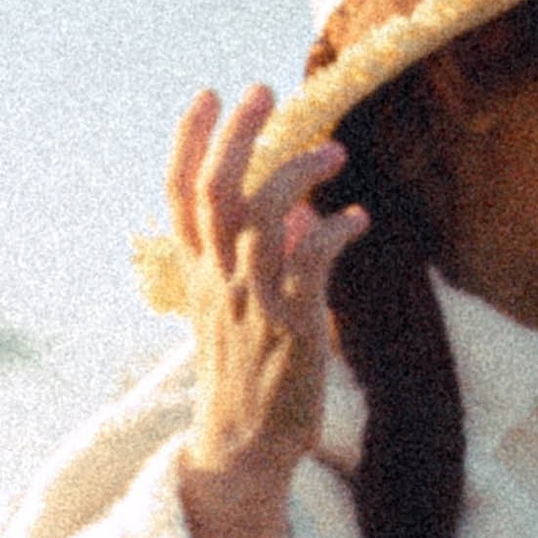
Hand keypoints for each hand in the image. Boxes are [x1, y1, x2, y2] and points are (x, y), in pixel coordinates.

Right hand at [167, 86, 369, 537]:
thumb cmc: (247, 372)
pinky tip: (358, 220)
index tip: (207, 94)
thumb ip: (263, 257)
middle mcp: (218, 280)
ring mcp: (252, 302)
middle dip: (237, 135)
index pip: (179, 194)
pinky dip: (333, 233)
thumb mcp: (240, 308)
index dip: (188, 141)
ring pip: (260, 218)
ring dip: (297, 174)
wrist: (242, 445)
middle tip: (264, 91)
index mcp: (198, 272)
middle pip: (215, 191)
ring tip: (334, 151)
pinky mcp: (290, 328)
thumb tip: (297, 214)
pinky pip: (308, 265)